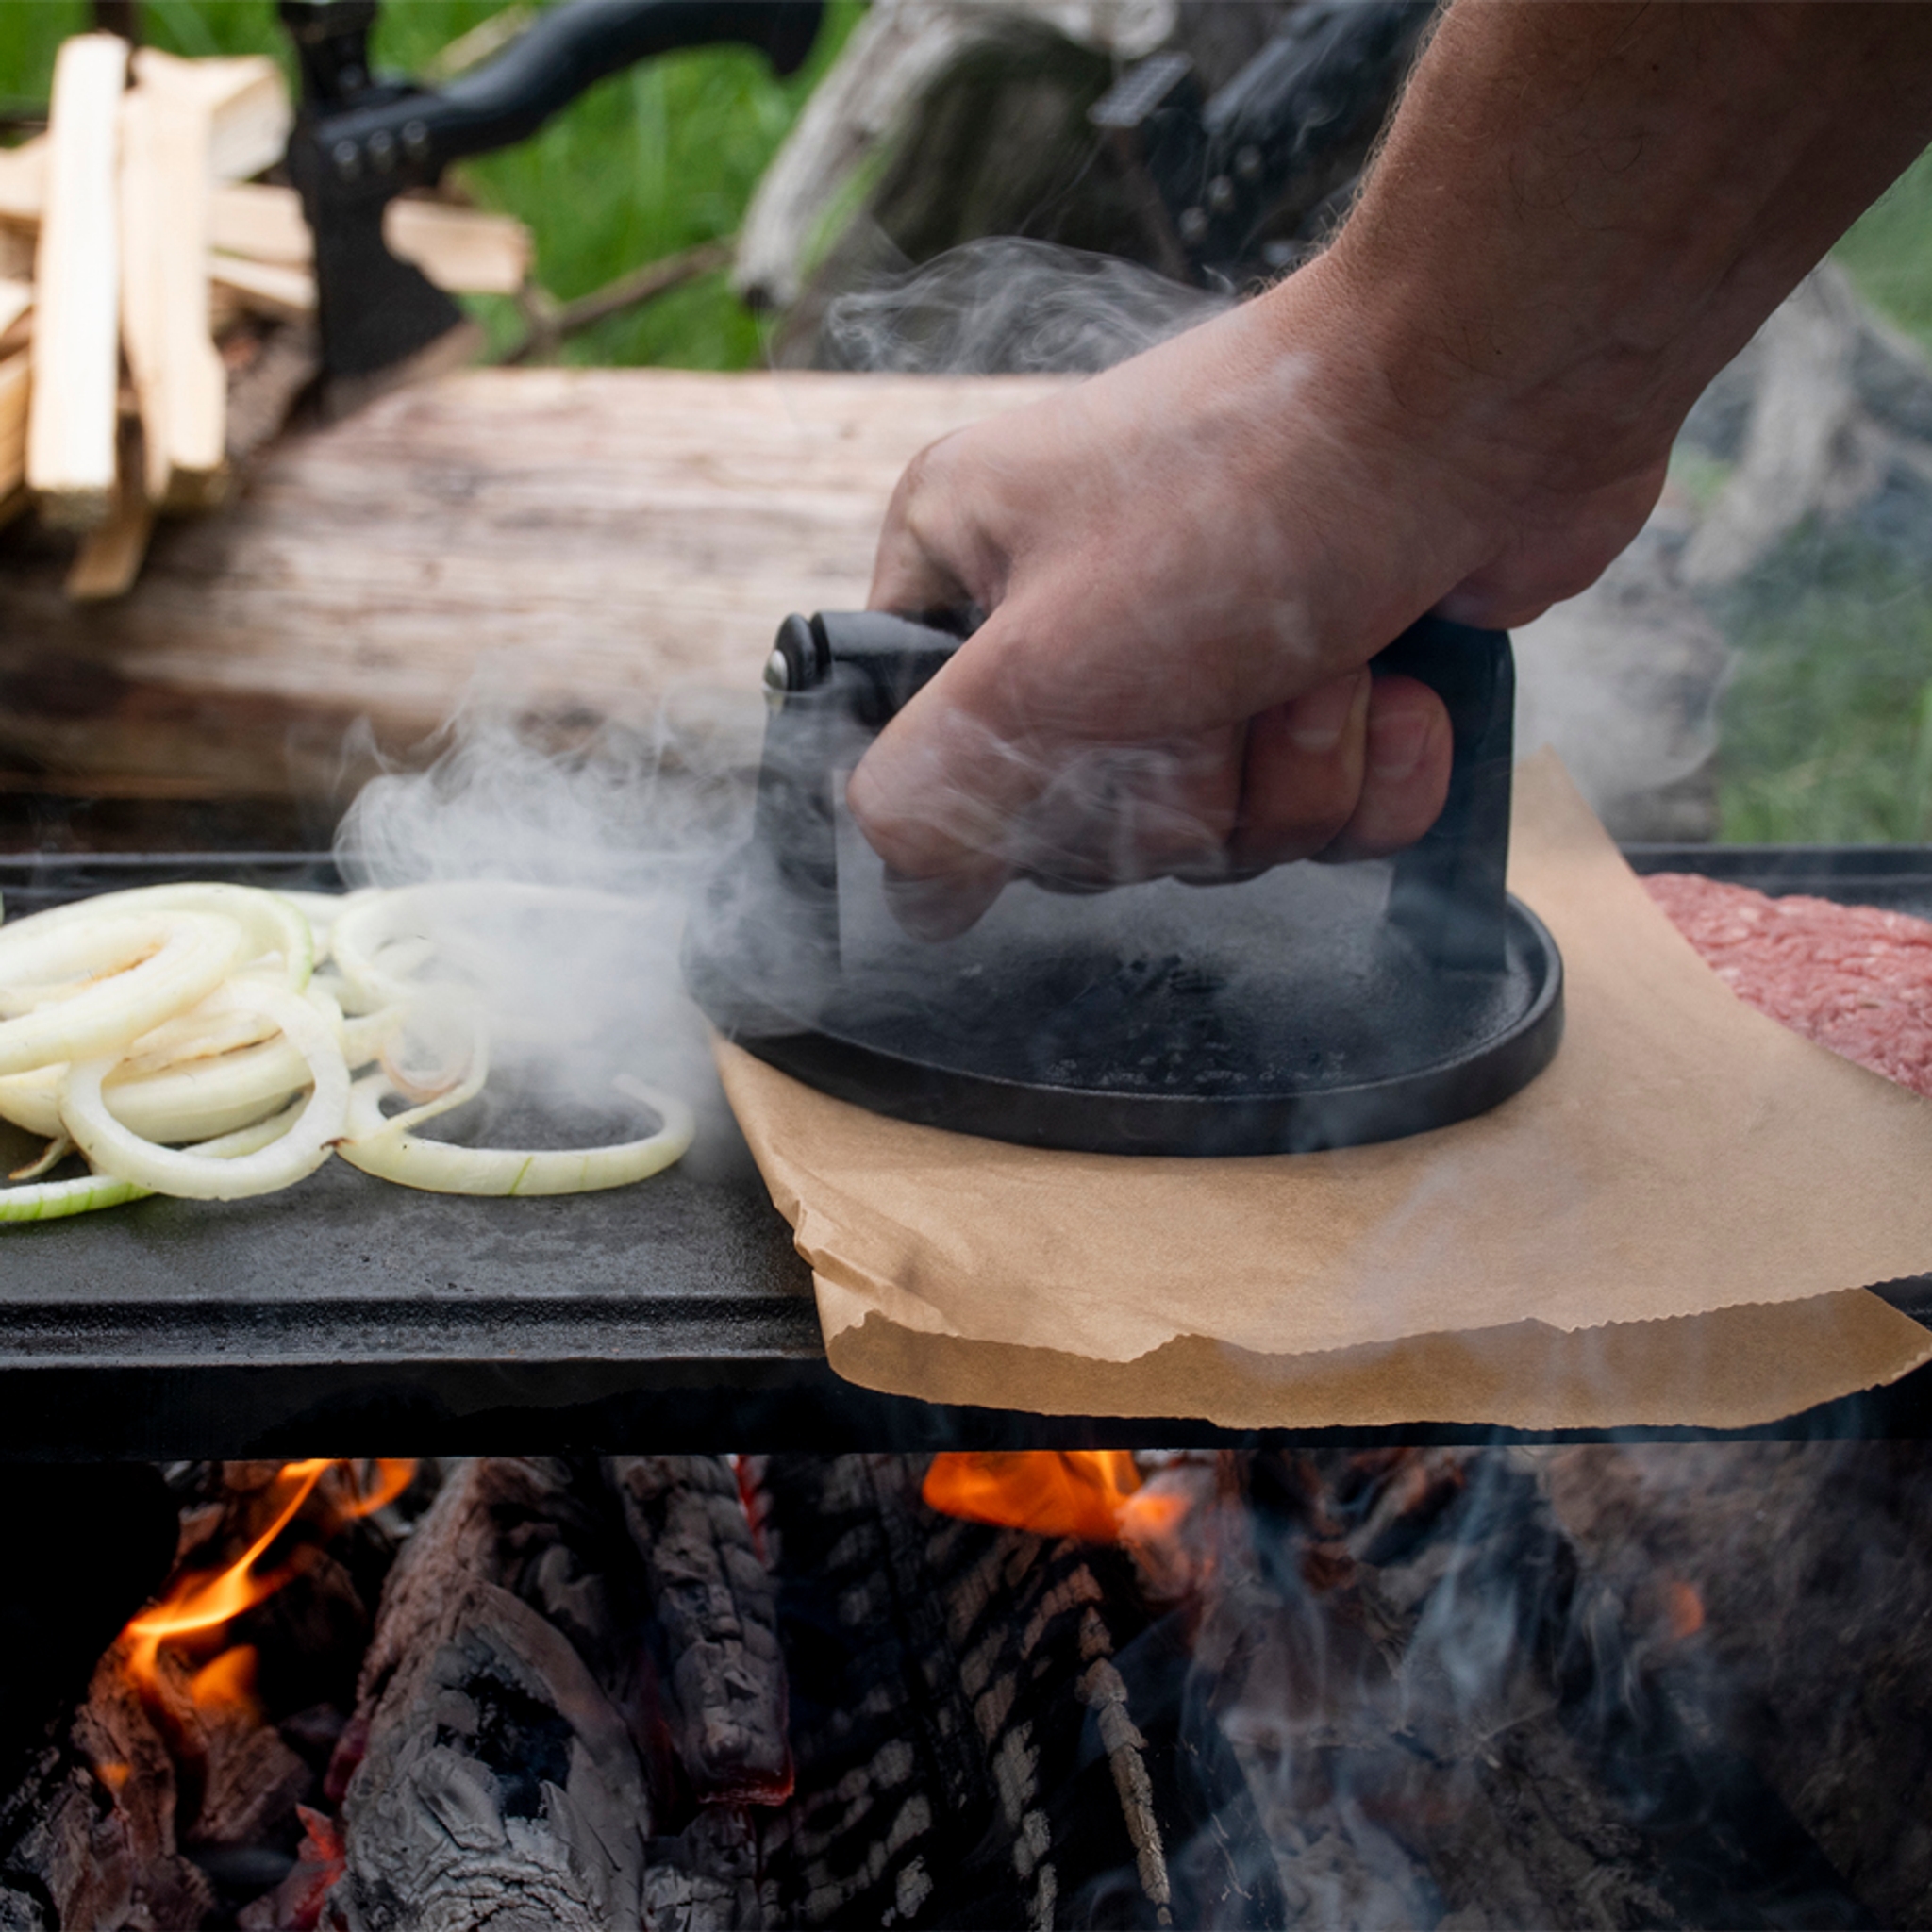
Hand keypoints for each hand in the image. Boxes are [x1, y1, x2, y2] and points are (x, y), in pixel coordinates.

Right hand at [848, 260, 1663, 936]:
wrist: (1482, 395)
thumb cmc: (1250, 490)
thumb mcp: (1040, 657)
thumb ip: (937, 784)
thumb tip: (908, 889)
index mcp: (973, 576)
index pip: (930, 764)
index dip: (1011, 792)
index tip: (1073, 747)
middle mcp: (1077, 616)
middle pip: (1090, 825)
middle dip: (1184, 785)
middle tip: (1215, 680)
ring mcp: (1205, 651)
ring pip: (1222, 833)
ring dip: (1293, 772)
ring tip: (1324, 660)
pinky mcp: (1321, 682)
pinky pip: (1328, 816)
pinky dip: (1378, 773)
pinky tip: (1399, 687)